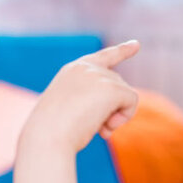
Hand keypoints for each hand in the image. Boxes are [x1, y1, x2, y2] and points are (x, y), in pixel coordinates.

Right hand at [22, 40, 139, 153]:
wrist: (46, 138)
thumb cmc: (53, 132)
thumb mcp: (69, 109)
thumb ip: (91, 100)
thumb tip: (119, 108)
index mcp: (73, 71)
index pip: (103, 57)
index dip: (122, 51)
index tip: (136, 45)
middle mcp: (86, 68)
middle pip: (117, 84)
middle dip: (112, 108)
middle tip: (96, 128)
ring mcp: (98, 75)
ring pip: (126, 94)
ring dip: (117, 115)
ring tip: (98, 129)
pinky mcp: (110, 88)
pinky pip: (132, 101)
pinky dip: (125, 117)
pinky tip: (107, 128)